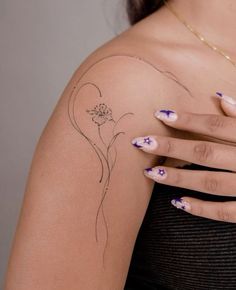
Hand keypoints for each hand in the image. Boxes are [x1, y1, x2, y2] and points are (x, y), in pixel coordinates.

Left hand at [131, 92, 235, 222]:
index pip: (216, 125)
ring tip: (151, 173)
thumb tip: (220, 97)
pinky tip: (178, 203)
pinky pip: (225, 212)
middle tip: (141, 143)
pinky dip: (201, 209)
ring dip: (179, 177)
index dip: (188, 119)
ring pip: (210, 182)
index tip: (161, 114)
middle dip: (172, 147)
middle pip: (205, 152)